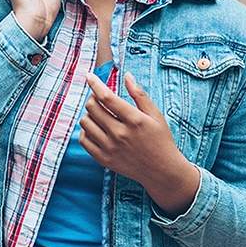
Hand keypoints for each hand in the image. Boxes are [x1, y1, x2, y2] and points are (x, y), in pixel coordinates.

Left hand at [81, 71, 199, 215]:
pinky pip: (84, 140)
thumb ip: (139, 94)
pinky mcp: (103, 159)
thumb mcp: (155, 115)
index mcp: (134, 120)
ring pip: (85, 122)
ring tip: (99, 113)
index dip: (95, 84)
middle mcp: (120, 134)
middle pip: (92, 108)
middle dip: (93, 98)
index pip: (107, 97)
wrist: (162, 171)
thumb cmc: (161, 139)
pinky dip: (86, 130)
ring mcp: (110, 148)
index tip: (89, 76)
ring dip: (89, 113)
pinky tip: (95, 127)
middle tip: (100, 98)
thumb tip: (127, 75)